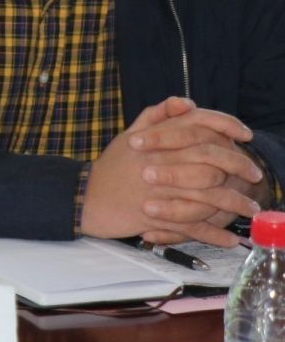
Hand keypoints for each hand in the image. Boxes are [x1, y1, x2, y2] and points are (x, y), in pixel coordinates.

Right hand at [80, 98, 261, 247]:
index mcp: (156, 140)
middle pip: (211, 162)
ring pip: (207, 197)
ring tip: (251, 210)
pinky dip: (213, 234)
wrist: (85, 198)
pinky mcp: (155, 217)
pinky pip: (191, 227)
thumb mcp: (130, 135)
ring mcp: (158, 191)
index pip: (199, 126)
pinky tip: (229, 239)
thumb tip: (186, 103)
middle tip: (256, 176)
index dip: (227, 126)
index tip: (246, 135)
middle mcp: (159, 162)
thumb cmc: (111, 167)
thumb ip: (157, 116)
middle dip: (239, 168)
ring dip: (234, 205)